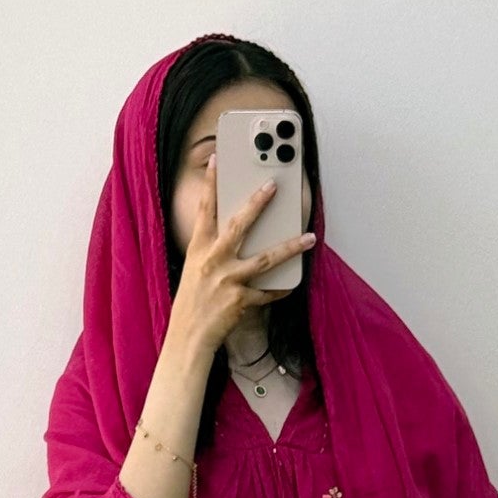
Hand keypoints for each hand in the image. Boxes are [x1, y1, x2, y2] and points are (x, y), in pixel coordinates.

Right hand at [169, 153, 317, 359]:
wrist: (188, 337)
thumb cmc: (192, 303)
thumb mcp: (195, 270)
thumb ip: (213, 250)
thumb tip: (236, 236)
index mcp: (198, 249)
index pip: (205, 210)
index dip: (210, 184)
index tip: (216, 160)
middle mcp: (213, 261)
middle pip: (239, 225)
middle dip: (257, 204)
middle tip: (273, 186)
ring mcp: (227, 280)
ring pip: (265, 259)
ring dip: (290, 247)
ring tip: (309, 238)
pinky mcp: (240, 301)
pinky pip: (268, 293)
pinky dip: (280, 289)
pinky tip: (292, 284)